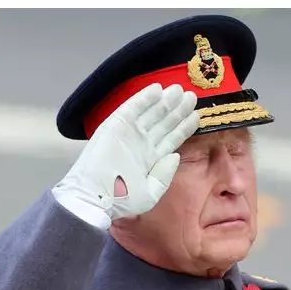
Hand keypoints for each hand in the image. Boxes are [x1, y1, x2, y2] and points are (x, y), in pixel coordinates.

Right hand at [53, 83, 198, 221]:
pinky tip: (158, 89)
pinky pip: (133, 108)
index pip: (171, 138)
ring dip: (166, 101)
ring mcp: (130, 133)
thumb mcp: (150, 194)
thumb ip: (164, 175)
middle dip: (178, 110)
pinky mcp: (116, 125)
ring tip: (181, 90)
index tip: (196, 115)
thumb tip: (175, 155)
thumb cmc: (121, 200)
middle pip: (165, 123)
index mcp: (151, 159)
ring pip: (152, 113)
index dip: (184, 127)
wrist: (94, 196)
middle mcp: (142, 143)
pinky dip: (144, 98)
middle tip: (192, 97)